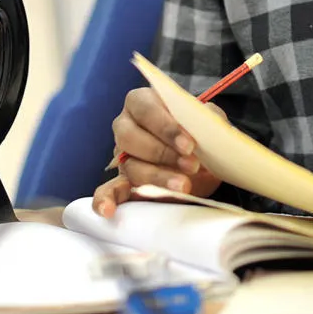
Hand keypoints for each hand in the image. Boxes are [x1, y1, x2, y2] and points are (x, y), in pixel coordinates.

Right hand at [92, 87, 223, 217]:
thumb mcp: (206, 120)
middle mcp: (126, 125)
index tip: (189, 145)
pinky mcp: (123, 181)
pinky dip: (106, 199)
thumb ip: (205, 120)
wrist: (203, 160)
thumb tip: (206, 130)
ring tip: (184, 186)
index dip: (166, 127)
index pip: (145, 109)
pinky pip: (108, 190)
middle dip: (163, 153)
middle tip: (191, 165)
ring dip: (158, 177)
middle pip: (130, 137)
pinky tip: (107, 210)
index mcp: (143, 102)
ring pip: (130, 166)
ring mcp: (122, 155)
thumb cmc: (200, 133)